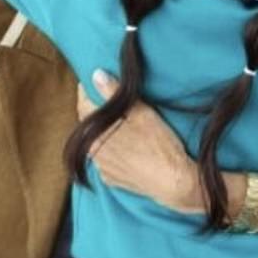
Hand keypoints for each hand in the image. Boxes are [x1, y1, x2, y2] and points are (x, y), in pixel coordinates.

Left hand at [77, 70, 202, 212]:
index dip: (88, 90)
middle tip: (110, 100)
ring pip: (97, 143)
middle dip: (97, 111)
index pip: (83, 103)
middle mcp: (92, 151)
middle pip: (89, 124)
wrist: (174, 182)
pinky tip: (127, 148)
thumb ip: (114, 93)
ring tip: (122, 124)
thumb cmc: (160, 145)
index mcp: (95, 132)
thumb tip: (96, 75)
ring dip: (104, 132)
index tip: (93, 82)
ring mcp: (102, 168)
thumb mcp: (141, 113)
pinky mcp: (112, 180)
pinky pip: (107, 160)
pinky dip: (112, 151)